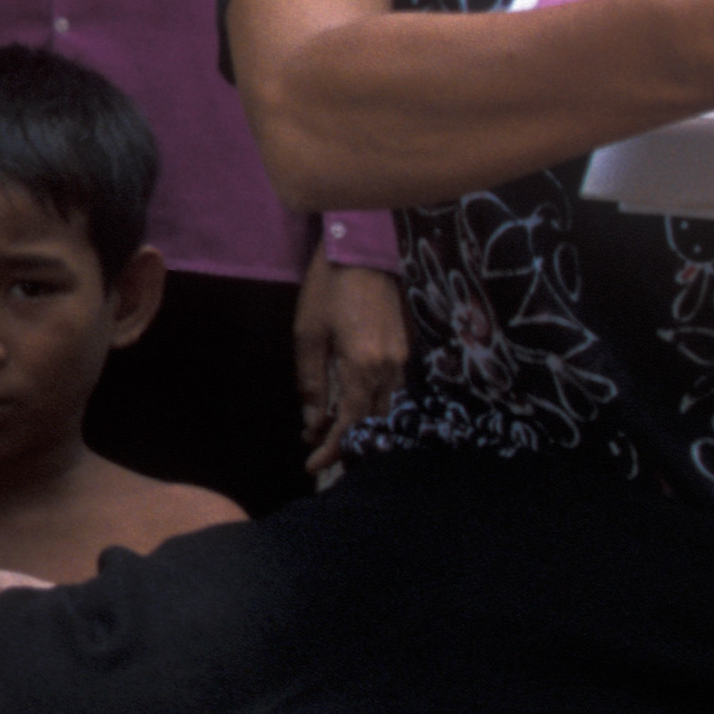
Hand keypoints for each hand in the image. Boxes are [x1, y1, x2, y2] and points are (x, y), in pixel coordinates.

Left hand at [296, 259, 406, 459]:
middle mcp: (391, 367)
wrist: (362, 247)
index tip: (313, 466)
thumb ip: (311, 381)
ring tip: (332, 433)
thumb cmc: (329, 288)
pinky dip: (373, 404)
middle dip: (349, 443)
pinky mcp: (405, 346)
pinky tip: (352, 405)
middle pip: (375, 422)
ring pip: (388, 408)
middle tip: (320, 455)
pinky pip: (394, 388)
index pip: (352, 423)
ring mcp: (403, 356)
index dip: (334, 449)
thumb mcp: (308, 335)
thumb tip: (312, 422)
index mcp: (363, 366)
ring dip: (362, 425)